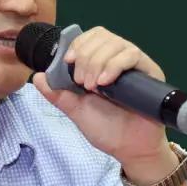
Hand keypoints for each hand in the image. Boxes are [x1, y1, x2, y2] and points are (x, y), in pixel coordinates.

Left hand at [32, 26, 168, 165]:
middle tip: (81, 82)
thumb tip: (36, 77)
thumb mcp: (76, 110)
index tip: (68, 60)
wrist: (130, 149)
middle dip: (86, 56)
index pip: (91, 36)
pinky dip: (114, 65)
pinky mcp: (150, 72)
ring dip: (98, 62)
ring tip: (93, 87)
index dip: (78, 43)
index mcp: (100, 64)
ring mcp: (134, 65)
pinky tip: (104, 82)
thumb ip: (57, 94)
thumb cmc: (105, 128)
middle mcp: (118, 60)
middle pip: (102, 36)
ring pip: (116, 43)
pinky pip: (132, 55)